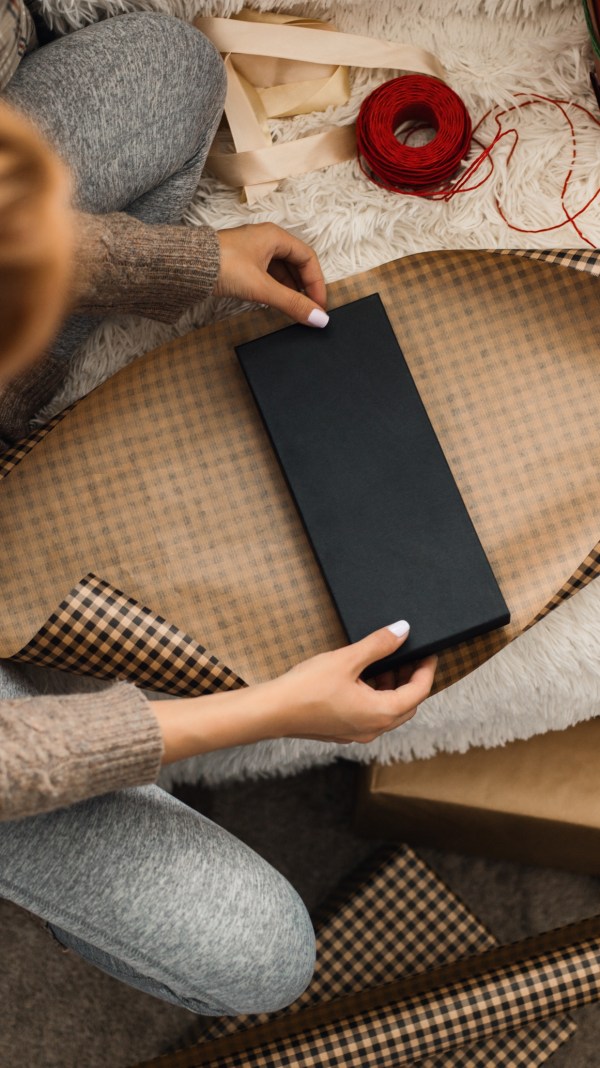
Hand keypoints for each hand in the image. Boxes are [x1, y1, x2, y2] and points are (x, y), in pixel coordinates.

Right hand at [155, 622, 435, 762]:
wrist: (272, 712)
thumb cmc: (306, 688)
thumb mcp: (347, 660)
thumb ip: (378, 645)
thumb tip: (402, 631)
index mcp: (382, 713)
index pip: (419, 692)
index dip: (427, 670)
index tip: (428, 652)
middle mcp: (374, 728)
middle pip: (407, 704)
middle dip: (410, 679)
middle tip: (407, 655)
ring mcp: (358, 733)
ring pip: (388, 711)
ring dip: (391, 688)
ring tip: (383, 662)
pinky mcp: (342, 731)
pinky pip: (370, 715)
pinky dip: (374, 696)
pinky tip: (360, 678)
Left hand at [214, 222, 328, 326]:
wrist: (186, 266)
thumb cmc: (222, 265)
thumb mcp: (263, 287)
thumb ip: (292, 303)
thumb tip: (317, 318)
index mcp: (275, 236)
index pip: (308, 258)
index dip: (317, 282)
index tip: (319, 305)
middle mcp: (265, 240)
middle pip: (296, 264)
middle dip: (304, 288)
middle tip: (309, 310)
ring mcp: (252, 251)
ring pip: (281, 271)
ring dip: (290, 290)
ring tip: (293, 310)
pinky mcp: (241, 263)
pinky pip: (267, 275)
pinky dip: (275, 290)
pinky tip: (275, 303)